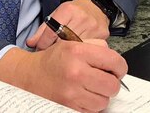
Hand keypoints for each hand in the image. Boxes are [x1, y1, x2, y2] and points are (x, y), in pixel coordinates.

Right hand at [0, 40, 126, 111]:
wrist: (29, 76)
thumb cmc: (53, 60)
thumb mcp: (72, 43)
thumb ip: (96, 47)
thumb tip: (114, 61)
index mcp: (78, 52)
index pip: (115, 62)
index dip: (120, 67)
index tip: (117, 70)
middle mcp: (76, 72)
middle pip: (112, 85)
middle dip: (111, 83)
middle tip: (104, 80)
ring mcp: (72, 92)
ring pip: (104, 101)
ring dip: (101, 96)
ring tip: (91, 88)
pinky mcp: (68, 106)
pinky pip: (92, 111)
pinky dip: (91, 105)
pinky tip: (83, 95)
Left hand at [26, 0, 108, 50]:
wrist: (97, 7)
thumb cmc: (74, 13)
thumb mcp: (57, 14)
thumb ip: (43, 30)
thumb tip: (30, 43)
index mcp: (68, 10)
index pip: (52, 31)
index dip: (43, 44)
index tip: (40, 50)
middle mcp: (81, 17)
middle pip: (64, 41)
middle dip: (54, 49)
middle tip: (50, 56)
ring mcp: (93, 27)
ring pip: (76, 47)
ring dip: (68, 54)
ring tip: (63, 56)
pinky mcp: (103, 35)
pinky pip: (89, 49)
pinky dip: (82, 54)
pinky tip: (78, 55)